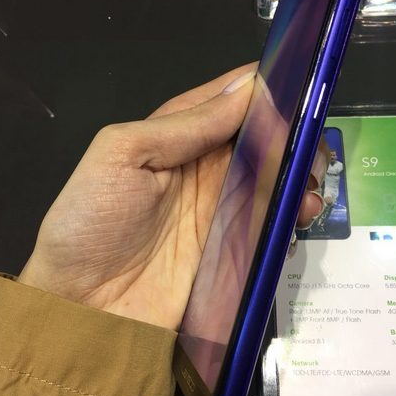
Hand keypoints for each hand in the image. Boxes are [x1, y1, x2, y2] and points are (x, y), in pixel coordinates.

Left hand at [19, 63, 329, 329]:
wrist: (81, 309)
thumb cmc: (89, 222)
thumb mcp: (122, 154)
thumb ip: (184, 124)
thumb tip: (248, 87)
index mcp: (178, 136)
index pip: (232, 101)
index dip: (267, 91)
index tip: (304, 87)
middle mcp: (206, 169)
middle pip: (264, 141)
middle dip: (296, 139)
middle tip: (314, 152)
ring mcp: (222, 212)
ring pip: (277, 182)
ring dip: (301, 180)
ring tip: (310, 192)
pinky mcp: (233, 252)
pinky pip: (273, 227)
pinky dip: (293, 220)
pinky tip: (300, 220)